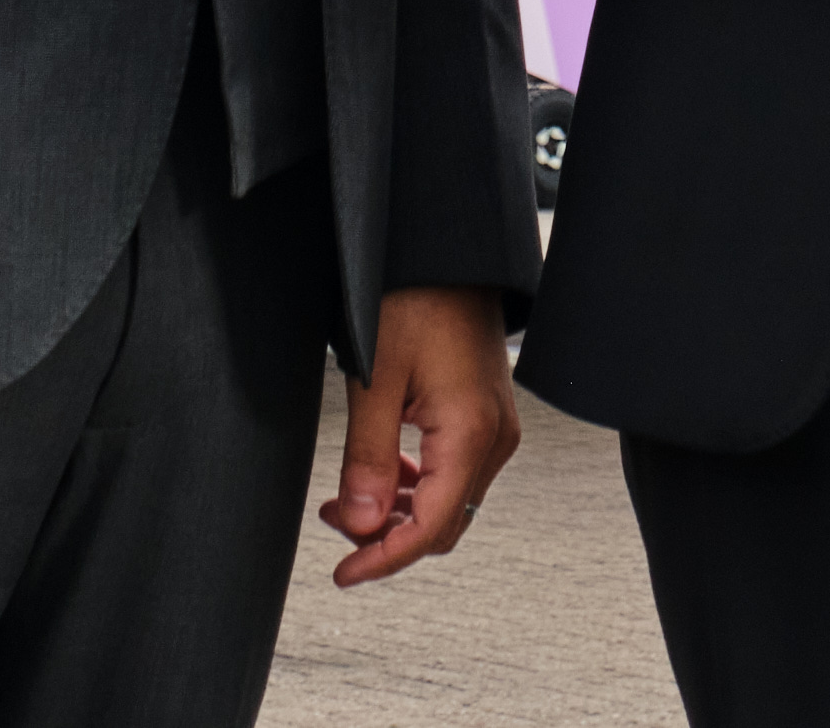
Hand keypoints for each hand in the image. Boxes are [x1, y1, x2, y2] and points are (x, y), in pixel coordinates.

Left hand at [319, 284, 522, 585]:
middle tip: (333, 520)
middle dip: (387, 537)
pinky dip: (416, 487)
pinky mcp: (487, 417)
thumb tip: (359, 526)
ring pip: (449, 502)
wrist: (451, 253)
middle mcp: (495, 439)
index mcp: (471, 434)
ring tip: (347, 498)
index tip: (342, 576)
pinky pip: (455, 474)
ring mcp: (496, 429)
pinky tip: (381, 471)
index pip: (430, 528)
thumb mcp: (376, 378)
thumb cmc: (414, 299)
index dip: (384, 560)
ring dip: (399, 513)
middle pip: (444, 525)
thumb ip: (367, 458)